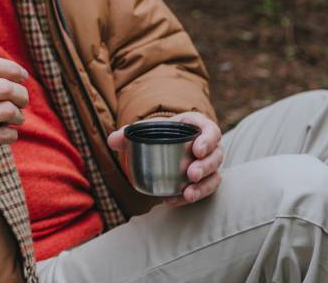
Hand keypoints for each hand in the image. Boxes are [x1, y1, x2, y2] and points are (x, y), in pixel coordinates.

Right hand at [0, 56, 28, 187]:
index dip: (9, 67)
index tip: (19, 72)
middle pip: (2, 87)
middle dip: (20, 91)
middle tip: (23, 96)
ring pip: (5, 111)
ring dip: (18, 113)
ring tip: (16, 116)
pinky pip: (0, 136)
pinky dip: (10, 134)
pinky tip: (7, 133)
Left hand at [108, 111, 222, 204]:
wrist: (163, 143)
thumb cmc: (158, 132)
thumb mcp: (145, 128)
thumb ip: (127, 133)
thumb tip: (112, 140)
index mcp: (197, 127)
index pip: (211, 131)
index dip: (208, 140)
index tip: (196, 150)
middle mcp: (209, 146)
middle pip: (216, 156)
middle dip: (205, 166)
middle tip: (191, 174)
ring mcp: (209, 164)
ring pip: (214, 176)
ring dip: (202, 186)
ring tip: (187, 194)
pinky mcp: (206, 180)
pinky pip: (206, 190)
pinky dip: (193, 196)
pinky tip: (175, 200)